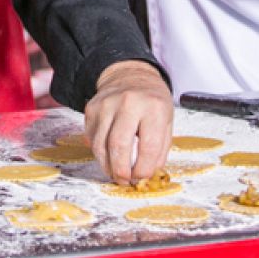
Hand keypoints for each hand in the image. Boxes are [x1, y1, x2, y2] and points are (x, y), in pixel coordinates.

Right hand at [85, 60, 173, 183]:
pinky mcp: (91, 108)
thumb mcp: (167, 121)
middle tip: (124, 181)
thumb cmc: (151, 102)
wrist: (130, 76)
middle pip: (118, 146)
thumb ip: (159, 150)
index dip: (144, 169)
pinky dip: (99, 152)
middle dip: (121, 171)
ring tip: (115, 173)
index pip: (148, 146)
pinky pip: (91, 138)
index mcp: (153, 107)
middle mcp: (128, 103)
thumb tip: (147, 175)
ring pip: (100, 145)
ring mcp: (106, 104)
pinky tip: (107, 155)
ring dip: (107, 166)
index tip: (142, 177)